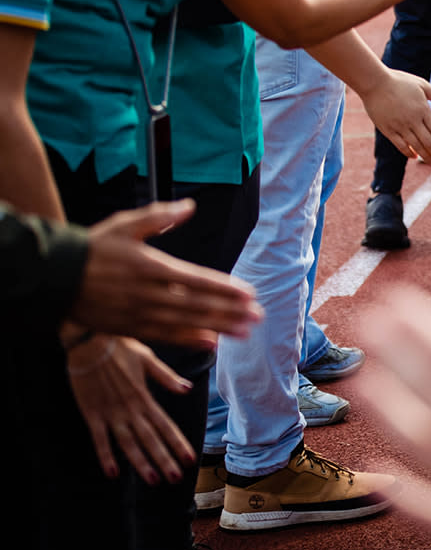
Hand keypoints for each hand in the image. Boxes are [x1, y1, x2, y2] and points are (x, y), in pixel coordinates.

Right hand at [66, 334, 193, 483]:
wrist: (88, 342)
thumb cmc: (119, 347)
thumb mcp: (148, 358)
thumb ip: (166, 377)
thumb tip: (187, 389)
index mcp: (145, 396)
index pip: (166, 425)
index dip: (178, 443)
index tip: (190, 459)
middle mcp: (130, 408)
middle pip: (150, 439)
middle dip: (164, 460)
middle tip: (176, 478)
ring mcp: (110, 413)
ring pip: (128, 443)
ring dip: (140, 463)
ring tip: (153, 480)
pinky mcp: (91, 413)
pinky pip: (99, 439)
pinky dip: (105, 456)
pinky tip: (112, 473)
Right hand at [71, 201, 260, 347]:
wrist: (53, 276)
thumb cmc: (93, 247)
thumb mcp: (124, 224)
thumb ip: (159, 216)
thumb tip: (189, 207)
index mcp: (150, 266)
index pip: (196, 279)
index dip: (224, 288)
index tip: (248, 293)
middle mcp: (147, 293)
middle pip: (196, 305)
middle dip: (229, 311)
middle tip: (257, 316)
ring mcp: (138, 313)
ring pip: (185, 323)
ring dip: (217, 327)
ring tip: (244, 331)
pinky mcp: (128, 328)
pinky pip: (164, 336)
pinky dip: (189, 341)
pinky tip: (210, 343)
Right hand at [360, 68, 430, 165]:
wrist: (374, 82)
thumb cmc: (399, 81)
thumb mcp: (422, 85)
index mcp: (423, 110)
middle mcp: (413, 121)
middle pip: (429, 142)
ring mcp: (399, 126)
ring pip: (416, 146)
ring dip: (426, 156)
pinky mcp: (387, 130)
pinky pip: (400, 145)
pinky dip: (408, 152)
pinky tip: (414, 156)